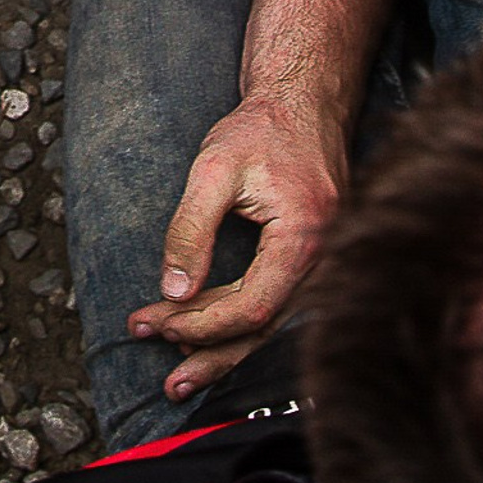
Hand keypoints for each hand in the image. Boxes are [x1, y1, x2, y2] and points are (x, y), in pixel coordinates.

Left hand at [126, 94, 347, 403]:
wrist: (304, 104)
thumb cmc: (261, 130)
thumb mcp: (213, 170)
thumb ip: (191, 230)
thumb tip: (172, 290)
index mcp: (303, 238)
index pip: (251, 307)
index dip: (201, 324)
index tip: (156, 322)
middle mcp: (323, 260)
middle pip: (265, 329)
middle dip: (210, 353)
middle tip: (166, 378)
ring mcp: (325, 263)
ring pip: (273, 325)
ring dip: (225, 350)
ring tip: (180, 374)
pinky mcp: (316, 261)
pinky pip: (280, 306)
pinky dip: (243, 326)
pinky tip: (210, 339)